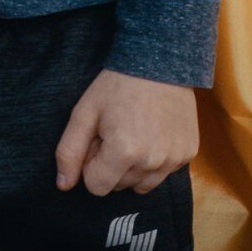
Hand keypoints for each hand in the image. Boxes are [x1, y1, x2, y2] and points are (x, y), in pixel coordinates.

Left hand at [55, 71, 197, 198]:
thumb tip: (63, 186)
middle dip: (111, 166)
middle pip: (119, 187)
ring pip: (142, 185)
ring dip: (133, 168)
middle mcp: (152, 161)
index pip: (96, 187)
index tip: (97, 141)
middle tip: (115, 133)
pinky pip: (163, 172)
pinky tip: (153, 134)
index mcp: (124, 152)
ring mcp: (174, 159)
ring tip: (134, 135)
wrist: (160, 63)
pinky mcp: (188, 153)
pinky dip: (155, 161)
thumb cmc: (117, 86)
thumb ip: (69, 152)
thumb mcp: (84, 113)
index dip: (91, 166)